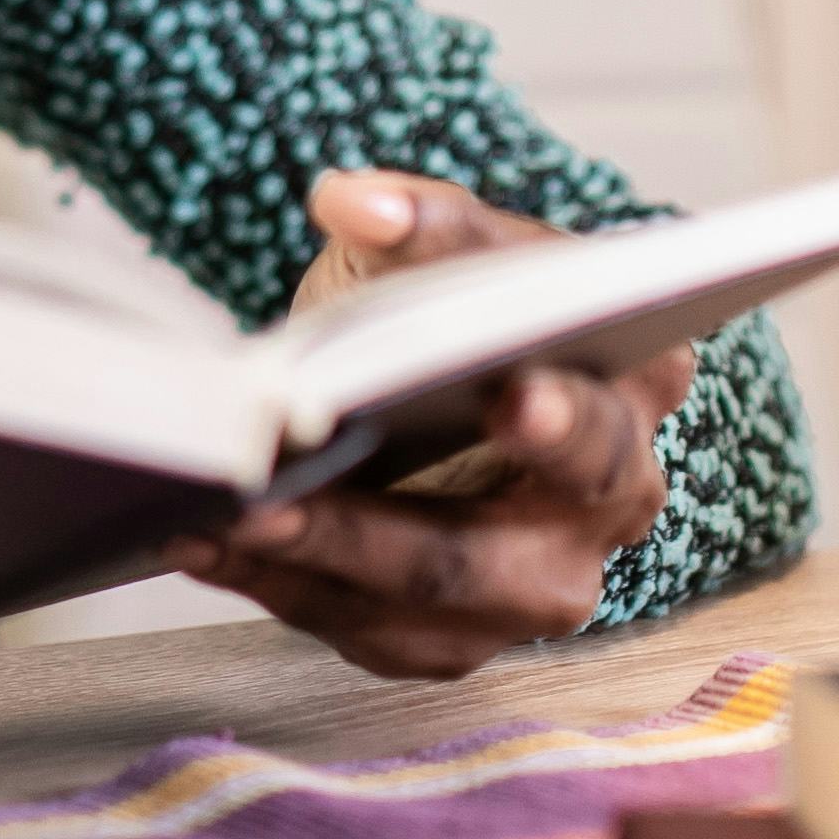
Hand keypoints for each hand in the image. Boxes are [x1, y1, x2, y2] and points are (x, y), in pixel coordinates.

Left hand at [152, 168, 690, 678]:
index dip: (560, 413)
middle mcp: (611, 505)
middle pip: (508, 542)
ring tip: (218, 514)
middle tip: (277, 497)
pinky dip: (276, 580)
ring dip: (312, 555)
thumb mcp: (446, 244)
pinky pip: (365, 626)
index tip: (511, 396)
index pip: (604, 407)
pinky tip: (200, 537)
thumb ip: (418, 216)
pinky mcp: (454, 636)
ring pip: (429, 594)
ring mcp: (537, 588)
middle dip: (388, 524)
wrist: (439, 381)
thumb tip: (354, 202)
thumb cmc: (460, 306)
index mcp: (637, 387)